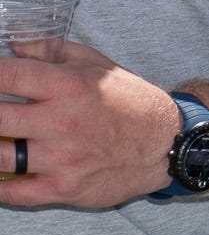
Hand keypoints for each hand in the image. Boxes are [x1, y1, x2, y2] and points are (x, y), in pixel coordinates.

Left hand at [0, 40, 179, 209]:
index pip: (9, 75)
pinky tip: (0, 172)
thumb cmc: (131, 102)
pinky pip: (12, 192)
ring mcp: (61, 159)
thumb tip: (14, 42)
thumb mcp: (98, 66)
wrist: (165, 144)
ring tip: (3, 136)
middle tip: (0, 112)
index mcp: (70, 87)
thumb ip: (53, 52)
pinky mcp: (62, 188)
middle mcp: (62, 122)